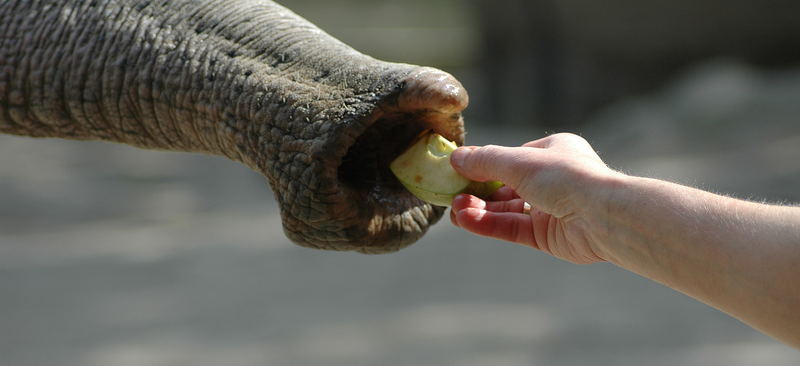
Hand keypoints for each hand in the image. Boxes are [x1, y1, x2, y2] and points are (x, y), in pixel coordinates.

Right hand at [449, 133, 621, 263]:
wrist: (603, 216)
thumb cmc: (567, 177)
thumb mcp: (519, 162)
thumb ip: (485, 161)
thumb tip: (455, 158)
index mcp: (553, 153)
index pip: (511, 158)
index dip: (484, 164)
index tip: (457, 170)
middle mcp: (552, 180)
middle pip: (505, 186)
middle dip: (476, 191)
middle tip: (451, 195)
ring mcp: (549, 210)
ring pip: (506, 209)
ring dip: (478, 209)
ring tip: (455, 210)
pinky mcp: (546, 236)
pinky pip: (511, 228)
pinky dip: (488, 225)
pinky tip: (465, 221)